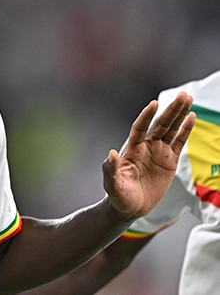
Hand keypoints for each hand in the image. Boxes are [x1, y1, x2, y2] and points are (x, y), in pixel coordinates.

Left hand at [103, 92, 194, 217]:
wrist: (130, 207)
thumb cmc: (118, 195)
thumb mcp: (112, 184)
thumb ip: (110, 169)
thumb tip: (111, 153)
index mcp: (132, 149)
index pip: (140, 128)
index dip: (146, 116)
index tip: (154, 104)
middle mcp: (146, 146)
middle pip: (160, 124)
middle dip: (171, 110)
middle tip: (182, 95)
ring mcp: (158, 152)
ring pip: (171, 129)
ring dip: (179, 114)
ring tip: (187, 98)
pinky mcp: (169, 161)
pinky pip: (179, 142)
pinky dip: (186, 130)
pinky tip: (192, 117)